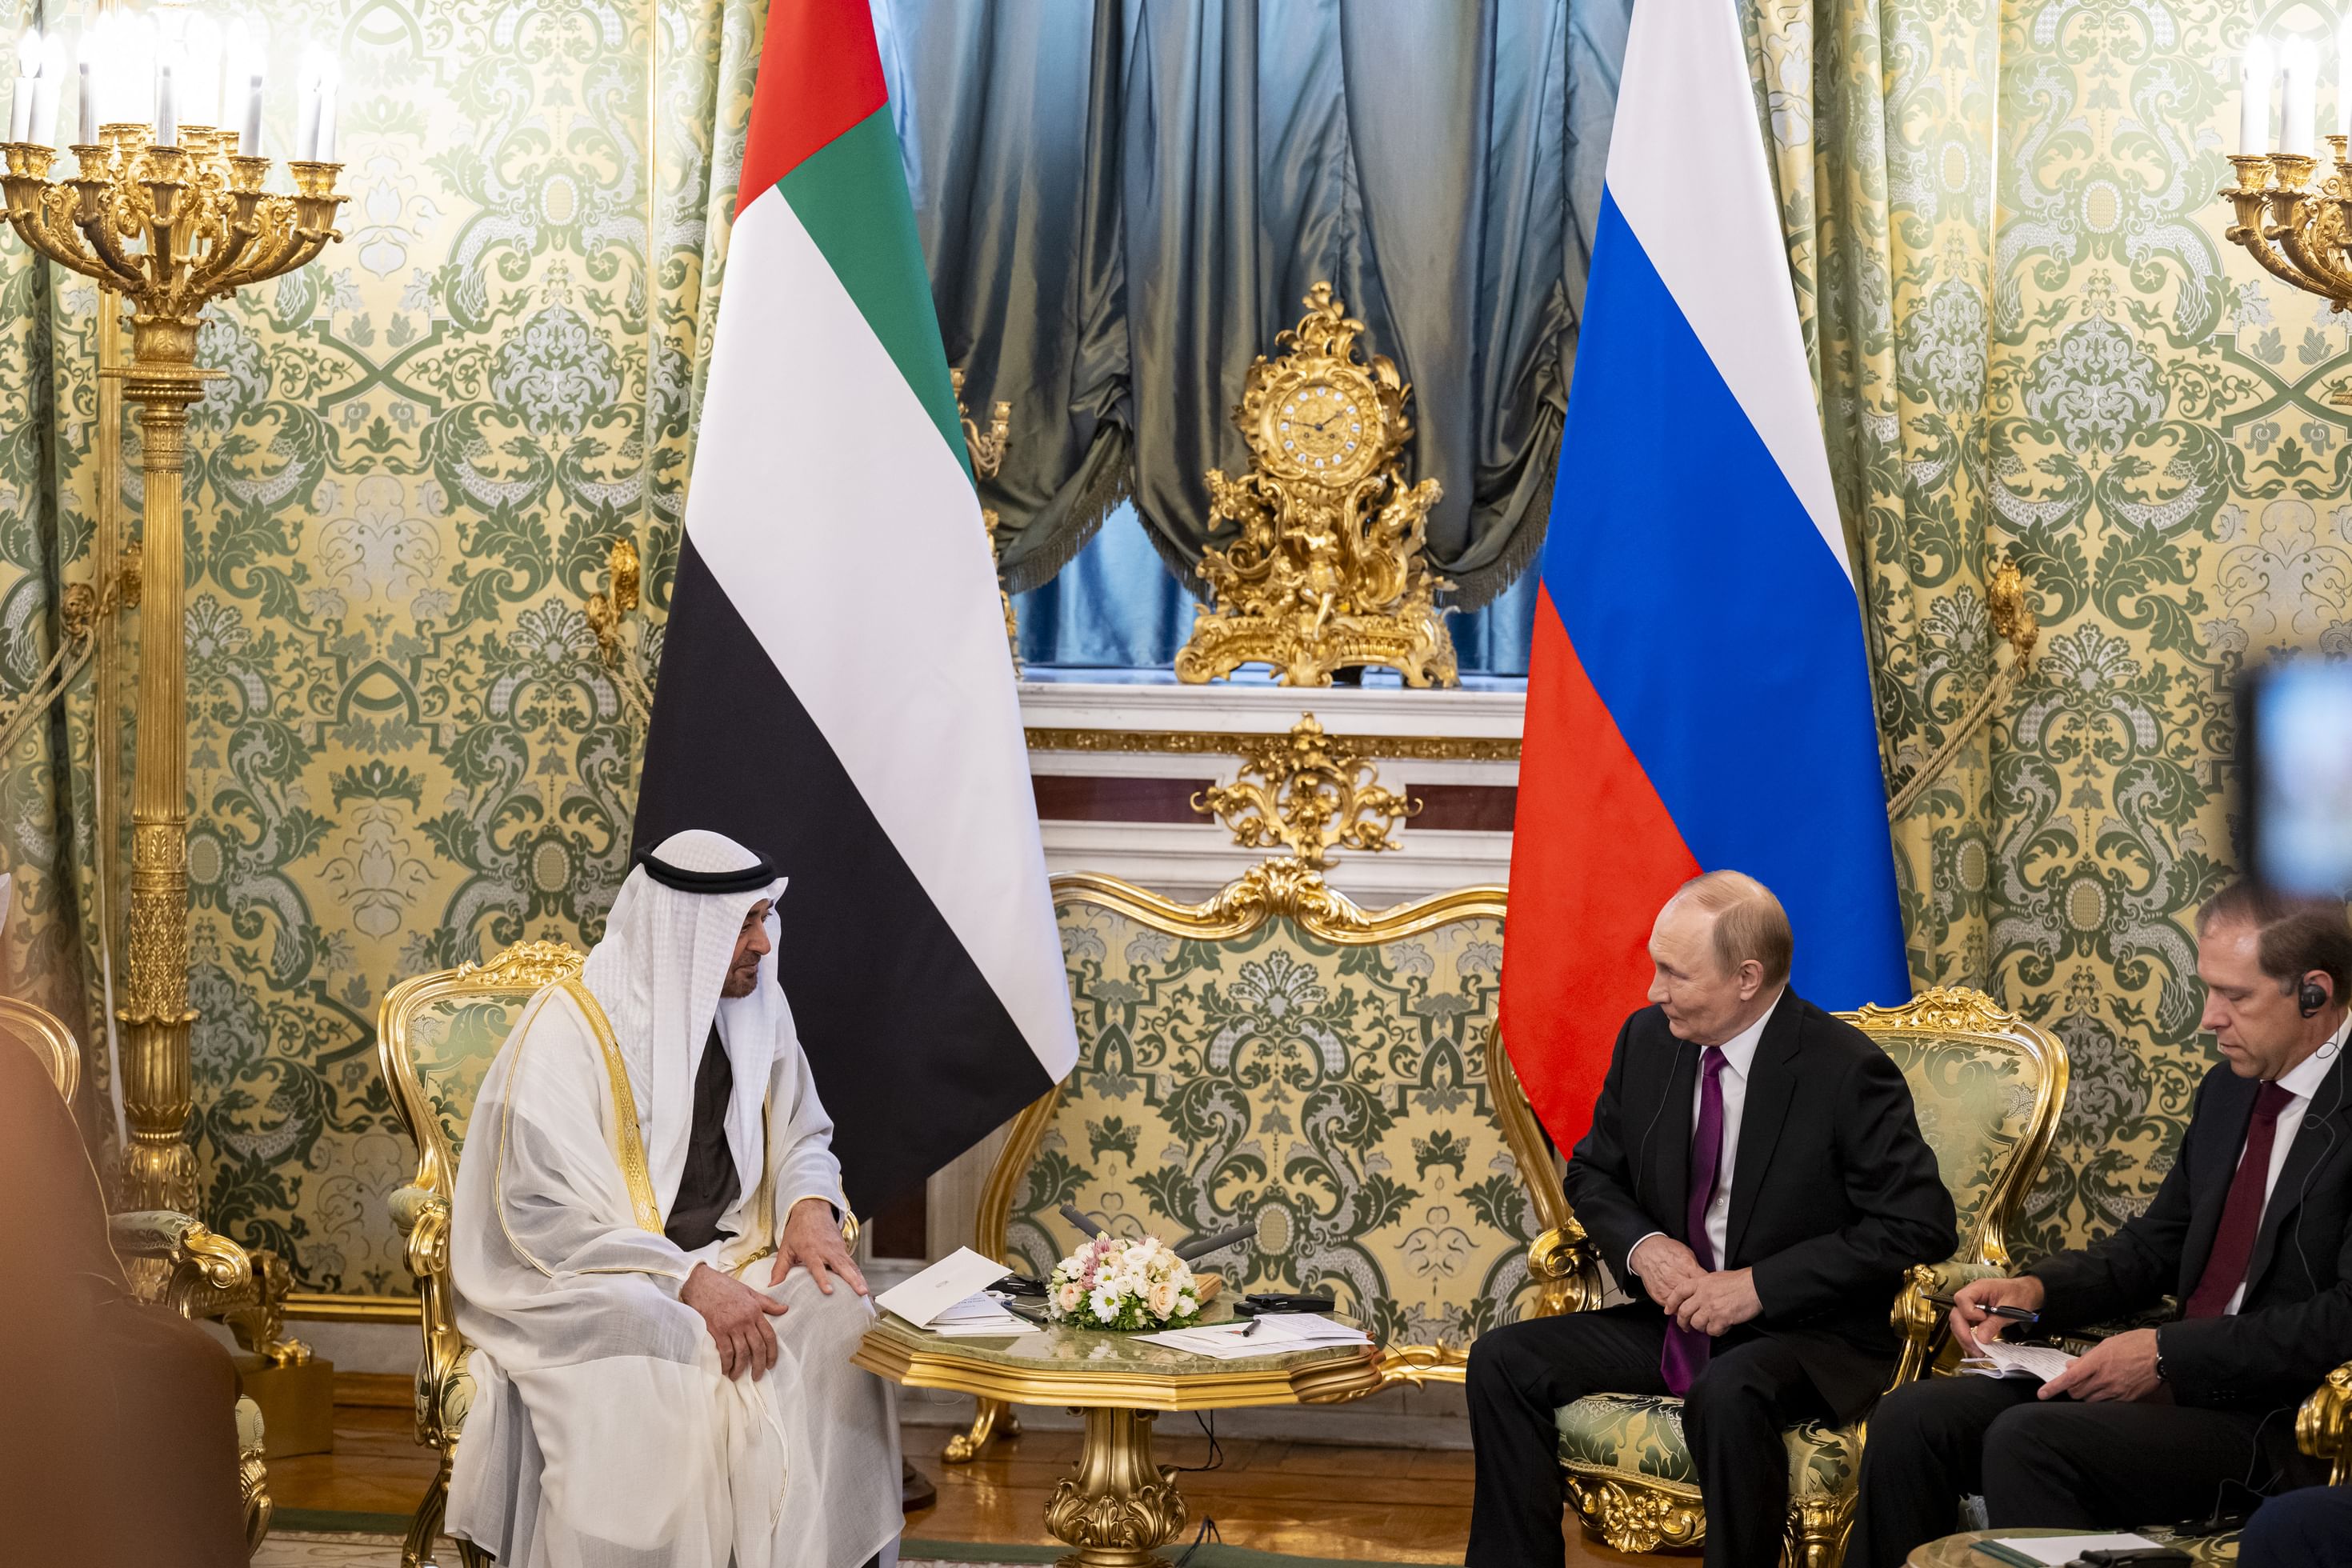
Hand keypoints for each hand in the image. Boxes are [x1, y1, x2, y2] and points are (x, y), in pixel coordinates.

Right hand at [681, 1262, 787, 1380]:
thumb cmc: (725, 1286)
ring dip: (740, 1368)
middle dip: (758, 1365)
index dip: (772, 1353)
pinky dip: (726, 1364)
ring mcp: (731, 1326)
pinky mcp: (717, 1331)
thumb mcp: (749, 1291)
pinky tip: (725, 1369)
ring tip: (738, 1376)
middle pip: (757, 1348)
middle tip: (757, 1376)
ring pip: (742, 1353)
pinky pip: (725, 1352)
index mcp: (755, 1311)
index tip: (771, 1364)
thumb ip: (767, 1303)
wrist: (701, 1282)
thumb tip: (785, 1309)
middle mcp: (745, 1320)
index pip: (769, 1336)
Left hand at [768, 1197, 867, 1296]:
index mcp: (811, 1251)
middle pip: (842, 1267)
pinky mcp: (843, 1249)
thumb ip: (779, 1269)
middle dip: (852, 1280)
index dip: (823, 1279)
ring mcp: (838, 1250)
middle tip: (861, 1293)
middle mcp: (827, 1251)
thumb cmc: (798, 1230)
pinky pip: (852, 1264)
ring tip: (865, 1293)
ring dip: (859, 1279)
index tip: (829, 1291)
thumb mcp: (786, 1248)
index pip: (818, 1267)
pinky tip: (863, 1285)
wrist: (812, 1209)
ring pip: (851, 1266)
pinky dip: (859, 1274)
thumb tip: (772, 1287)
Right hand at [1630, 1235, 1709, 1315]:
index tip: (1713, 1294)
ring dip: (1691, 1308)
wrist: (1646, 1251)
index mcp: (1688, 1267)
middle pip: (1696, 1298)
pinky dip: (1679, 1308)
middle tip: (1706, 1304)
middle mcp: (1678, 1280)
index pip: (1705, 1284)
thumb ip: (1697, 1268)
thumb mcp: (1687, 1254)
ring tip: (1696, 1309)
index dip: (1711, 1290)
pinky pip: (1673, 1308)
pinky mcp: (1660, 1296)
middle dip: (1702, 1302)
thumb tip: (1707, 1278)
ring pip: (1685, 1306)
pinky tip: (1683, 1306)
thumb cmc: (1666, 1250)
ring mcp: (1668, 1289)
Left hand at [1674, 1268, 1762, 1334]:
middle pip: (1684, 1312)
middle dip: (1682, 1322)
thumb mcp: (1716, 1278)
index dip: (1671, 1302)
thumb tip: (1698, 1297)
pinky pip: (1712, 1331)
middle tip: (1685, 1327)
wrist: (1755, 1286)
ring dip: (1702, 1327)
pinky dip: (1716, 1331)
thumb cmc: (1739, 1281)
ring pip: (1696, 1324)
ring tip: (1709, 1325)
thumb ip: (1704, 1287)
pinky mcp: (1721, 1319)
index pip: (1678, 1292)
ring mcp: (1711, 1307)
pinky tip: (1722, 1326)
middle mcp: (1702, 1295)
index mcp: (1700, 1283)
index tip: (1668, 1311)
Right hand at [1948, 1274, 2044, 1354]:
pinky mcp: (1975, 1317)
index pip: (1962, 1299)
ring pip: (1959, 1324)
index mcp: (1978, 1289)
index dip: (1969, 1312)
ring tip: (1978, 1351)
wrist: (2025, 1294)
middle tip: (1976, 1348)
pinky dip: (1971, 1340)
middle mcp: (1971, 1298)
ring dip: (1966, 1340)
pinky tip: (1980, 1348)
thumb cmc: (2019, 1295)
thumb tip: (1981, 1338)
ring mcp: (1971, 1308)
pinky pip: (1967, 1329)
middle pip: (1956, 1315)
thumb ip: (1995, 1322)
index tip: (1983, 1319)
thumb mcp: (2010, 1309)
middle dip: (1964, 1333)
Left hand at [2039, 1328, 2161, 1403]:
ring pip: (2090, 1400)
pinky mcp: (2127, 1399)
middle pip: (2077, 1392)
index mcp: (2098, 1362)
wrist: (2163, 1354)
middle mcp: (2105, 1379)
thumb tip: (2072, 1365)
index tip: (2042, 1393)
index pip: (2070, 1378)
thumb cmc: (2136, 1344)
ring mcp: (2117, 1391)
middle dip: (2071, 1388)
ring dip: (2085, 1393)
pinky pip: (2107, 1404)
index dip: (2054, 1387)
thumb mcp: (2108, 1344)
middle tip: (2074, 1381)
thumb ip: (2088, 1356)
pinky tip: (2106, 1389)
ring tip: (2092, 1383)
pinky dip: (2101, 1398)